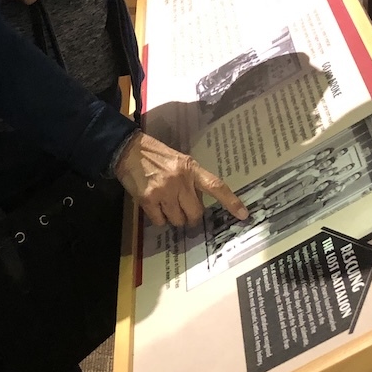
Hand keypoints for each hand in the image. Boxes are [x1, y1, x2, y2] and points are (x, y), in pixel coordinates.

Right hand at [115, 132, 249, 227]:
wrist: (128, 150)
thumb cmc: (154, 155)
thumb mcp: (178, 161)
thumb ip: (190, 178)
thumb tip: (197, 202)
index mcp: (191, 168)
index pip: (216, 186)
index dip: (231, 201)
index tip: (244, 214)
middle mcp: (180, 180)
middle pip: (196, 213)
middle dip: (190, 217)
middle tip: (183, 211)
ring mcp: (164, 191)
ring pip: (178, 220)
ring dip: (173, 218)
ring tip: (165, 206)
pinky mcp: (148, 199)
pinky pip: (160, 222)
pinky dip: (158, 219)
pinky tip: (153, 207)